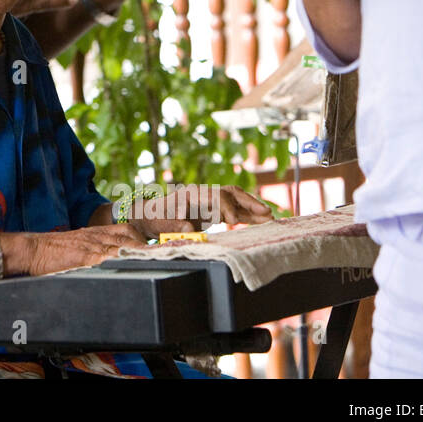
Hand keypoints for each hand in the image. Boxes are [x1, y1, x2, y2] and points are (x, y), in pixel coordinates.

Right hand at [24, 223, 145, 274]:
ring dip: (139, 253)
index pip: (126, 230)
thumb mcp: (78, 244)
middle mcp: (96, 236)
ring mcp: (91, 246)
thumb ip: (95, 249)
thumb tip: (112, 258)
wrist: (33, 249)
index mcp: (96, 233)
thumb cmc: (53, 250)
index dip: (143, 237)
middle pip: (128, 237)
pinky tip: (130, 266)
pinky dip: (120, 262)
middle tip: (164, 254)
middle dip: (147, 246)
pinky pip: (106, 258)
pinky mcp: (84, 257)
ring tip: (156, 260)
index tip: (156, 246)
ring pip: (121, 246)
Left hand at [131, 184, 272, 238]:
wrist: (152, 216)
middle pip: (231, 193)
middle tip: (266, 213)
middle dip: (249, 202)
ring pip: (236, 200)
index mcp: (192, 193)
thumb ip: (174, 226)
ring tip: (270, 217)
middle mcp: (204, 193)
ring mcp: (210, 201)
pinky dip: (248, 215)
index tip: (233, 223)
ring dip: (253, 208)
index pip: (216, 196)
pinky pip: (234, 210)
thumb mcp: (161, 223)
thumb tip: (188, 229)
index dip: (227, 208)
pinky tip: (262, 221)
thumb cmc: (156, 219)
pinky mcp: (214, 210)